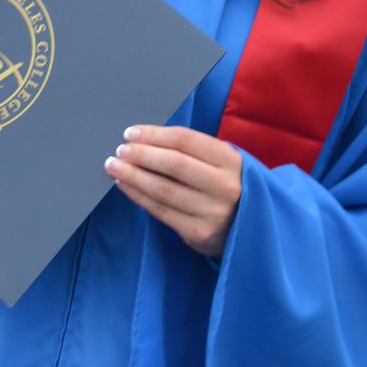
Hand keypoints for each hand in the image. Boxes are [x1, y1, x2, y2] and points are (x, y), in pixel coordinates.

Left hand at [104, 125, 242, 258]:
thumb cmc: (226, 186)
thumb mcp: (222, 163)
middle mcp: (224, 185)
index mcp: (230, 160)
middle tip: (119, 151)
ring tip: (114, 167)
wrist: (252, 228)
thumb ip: (193, 152)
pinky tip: (125, 186)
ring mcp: (212, 211)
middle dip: (141, 155)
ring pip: (164, 189)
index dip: (154, 135)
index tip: (130, 133)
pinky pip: (161, 211)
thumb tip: (145, 140)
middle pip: (173, 164)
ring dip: (133, 176)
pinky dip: (139, 197)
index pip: (185, 140)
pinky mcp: (199, 233)